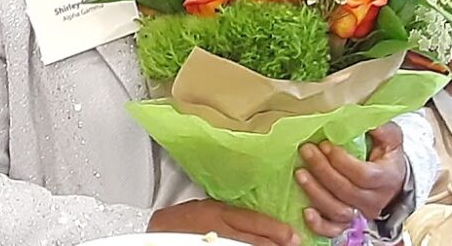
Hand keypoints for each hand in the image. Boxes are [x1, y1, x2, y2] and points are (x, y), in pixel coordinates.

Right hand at [149, 199, 299, 245]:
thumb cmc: (180, 221)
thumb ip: (228, 214)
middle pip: (253, 239)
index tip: (292, 234)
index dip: (274, 229)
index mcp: (217, 213)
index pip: (251, 221)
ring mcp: (215, 242)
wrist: (156, 233)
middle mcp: (217, 229)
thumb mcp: (207, 210)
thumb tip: (254, 222)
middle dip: (276, 243)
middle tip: (295, 244)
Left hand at [294, 124, 407, 238]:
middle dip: (323, 170)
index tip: (325, 144)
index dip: (342, 162)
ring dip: (316, 192)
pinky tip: (305, 211)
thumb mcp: (390, 138)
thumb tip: (364, 118)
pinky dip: (319, 224)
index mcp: (386, 178)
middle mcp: (374, 200)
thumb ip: (381, 128)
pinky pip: (333, 230)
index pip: (363, 175)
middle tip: (307, 150)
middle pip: (346, 191)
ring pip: (337, 211)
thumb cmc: (386, 155)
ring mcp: (360, 214)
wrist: (392, 180)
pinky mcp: (348, 223)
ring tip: (300, 173)